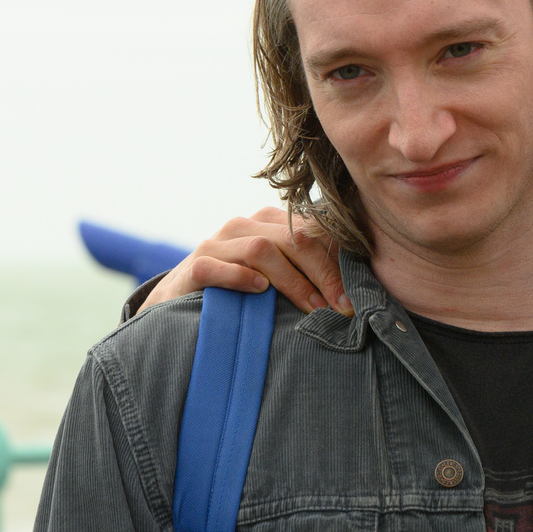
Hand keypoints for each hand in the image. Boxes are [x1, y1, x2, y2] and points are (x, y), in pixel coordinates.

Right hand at [140, 207, 351, 315]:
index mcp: (267, 223)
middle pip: (293, 238)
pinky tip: (260, 292)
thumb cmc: (236, 293)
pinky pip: (218, 267)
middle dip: (324, 272)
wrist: (176, 303)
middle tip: (341, 306)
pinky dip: (241, 278)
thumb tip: (350, 295)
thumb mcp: (272, 277)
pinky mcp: (194, 267)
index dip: (337, 262)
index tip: (356, 295)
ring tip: (312, 308)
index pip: (311, 232)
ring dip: (293, 281)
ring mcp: (216, 245)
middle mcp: (242, 227)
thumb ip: (303, 273)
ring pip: (261, 250)